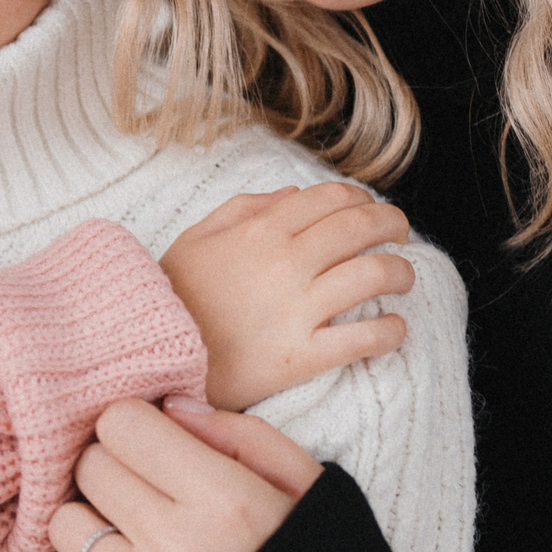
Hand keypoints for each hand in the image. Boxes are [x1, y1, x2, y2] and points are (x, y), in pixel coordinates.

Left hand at [38, 395, 321, 551]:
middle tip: (148, 493)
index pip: (121, 424)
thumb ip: (242, 437)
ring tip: (137, 542)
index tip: (157, 448)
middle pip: (90, 468)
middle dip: (115, 470)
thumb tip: (169, 407)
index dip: (138, 429)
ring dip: (94, 525)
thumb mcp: (310, 489)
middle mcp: (179, 550)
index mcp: (226, 501)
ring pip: (65, 526)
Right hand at [159, 182, 414, 409]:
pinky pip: (364, 338)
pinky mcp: (302, 356)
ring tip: (402, 279)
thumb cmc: (172, 296)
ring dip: (401, 273)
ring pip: (375, 275)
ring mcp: (297, 309)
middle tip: (399, 235)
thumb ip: (243, 209)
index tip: (368, 209)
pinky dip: (391, 331)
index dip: (361, 199)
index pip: (331, 198)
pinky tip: (393, 329)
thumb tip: (293, 196)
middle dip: (393, 225)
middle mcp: (286, 262)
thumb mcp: (194, 239)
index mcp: (261, 231)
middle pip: (362, 227)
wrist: (149, 353)